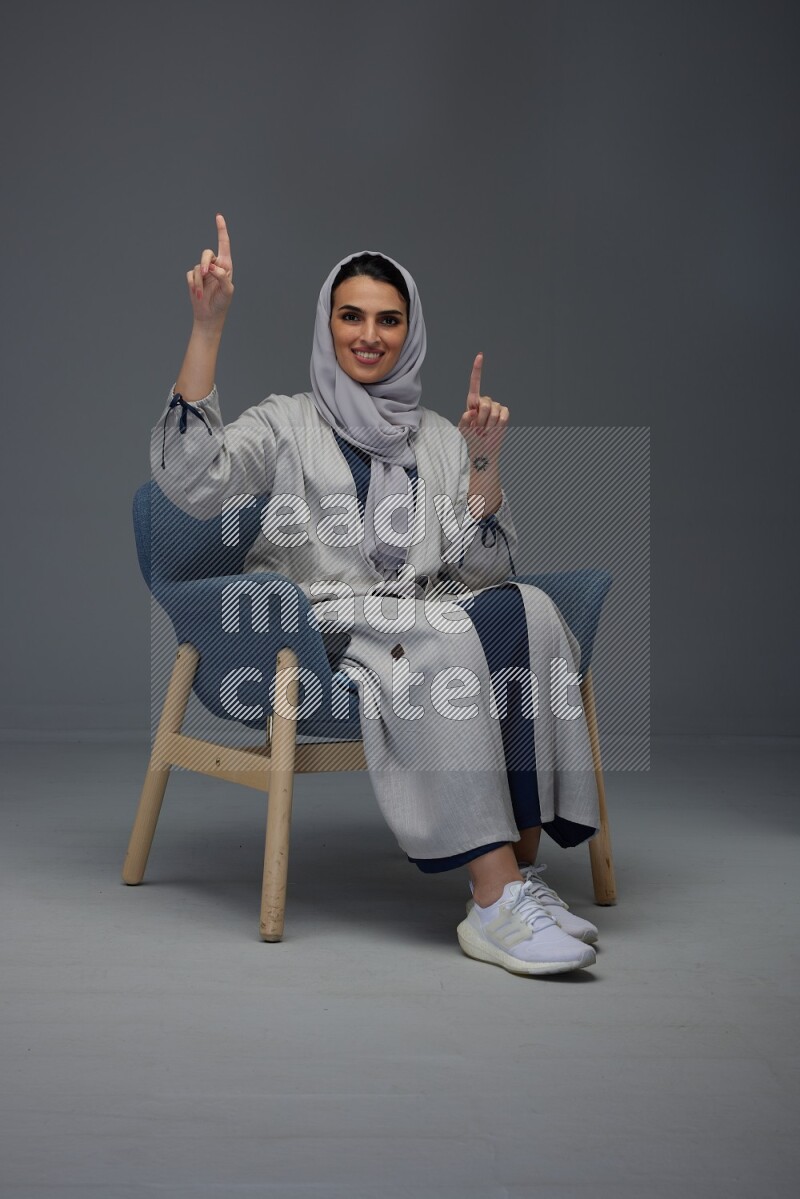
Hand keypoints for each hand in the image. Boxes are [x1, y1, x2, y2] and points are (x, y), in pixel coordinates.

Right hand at [186, 213, 234, 324]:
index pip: (223, 244)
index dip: (221, 230)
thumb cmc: (222, 303)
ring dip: (199, 281)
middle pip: (206, 253)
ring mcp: (203, 271)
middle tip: (205, 273)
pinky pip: (190, 275)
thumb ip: (222, 277)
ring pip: (197, 267)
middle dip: (204, 262)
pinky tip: (197, 294)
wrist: (209, 315)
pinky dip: (193, 285)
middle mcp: (214, 265)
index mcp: (225, 266)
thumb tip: (212, 267)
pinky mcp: (193, 278)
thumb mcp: (227, 291)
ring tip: (201, 294)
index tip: (218, 216)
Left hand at [457, 352, 509, 466]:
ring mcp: (496, 407)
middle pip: (485, 404)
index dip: (477, 370)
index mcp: (473, 402)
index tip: (480, 356)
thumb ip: (464, 420)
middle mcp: (485, 401)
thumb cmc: (471, 438)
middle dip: (481, 419)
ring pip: (494, 412)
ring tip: (485, 431)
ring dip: (488, 425)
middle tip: (478, 429)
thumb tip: (472, 411)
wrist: (483, 449)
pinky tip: (494, 430)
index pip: (475, 383)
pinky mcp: (505, 413)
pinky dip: (498, 426)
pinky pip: (503, 416)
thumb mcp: (463, 429)